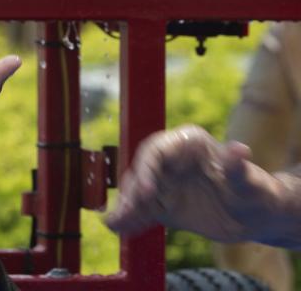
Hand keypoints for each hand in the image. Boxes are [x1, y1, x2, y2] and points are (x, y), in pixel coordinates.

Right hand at [106, 125, 287, 242]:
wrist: (255, 218)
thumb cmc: (257, 193)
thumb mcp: (250, 183)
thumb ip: (239, 168)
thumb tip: (238, 150)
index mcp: (187, 144)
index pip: (156, 150)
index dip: (146, 169)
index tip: (145, 191)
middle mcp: (170, 160)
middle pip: (141, 171)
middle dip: (131, 191)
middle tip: (127, 210)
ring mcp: (164, 183)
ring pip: (136, 191)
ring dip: (125, 206)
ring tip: (115, 222)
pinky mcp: (161, 204)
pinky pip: (141, 210)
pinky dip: (130, 219)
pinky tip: (118, 228)